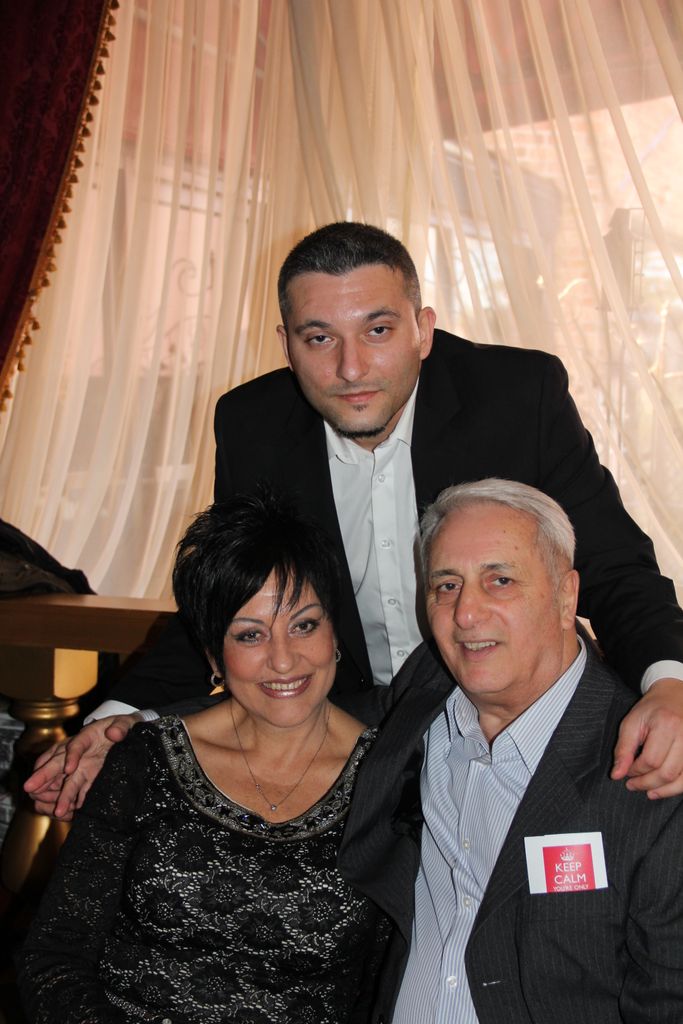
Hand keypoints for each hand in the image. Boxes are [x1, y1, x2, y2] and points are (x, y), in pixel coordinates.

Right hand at [24, 714, 140, 819]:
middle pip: (57, 763)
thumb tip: (113, 734)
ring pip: (64, 780)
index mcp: (86, 736)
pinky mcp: (87, 777)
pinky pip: (76, 790)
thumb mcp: (125, 722)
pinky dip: (71, 801)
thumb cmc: (122, 727)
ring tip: (55, 811)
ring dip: (58, 795)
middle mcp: (78, 753)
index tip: (69, 768)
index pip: (76, 744)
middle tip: (30, 788)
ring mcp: (81, 766)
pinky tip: (67, 814)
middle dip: (44, 776)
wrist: (127, 735)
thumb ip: (121, 727)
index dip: (72, 756)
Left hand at [611, 678, 682, 797]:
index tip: (626, 771)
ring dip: (663, 791)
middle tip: (633, 784)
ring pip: (681, 779)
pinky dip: (677, 787)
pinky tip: (664, 789)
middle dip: (647, 783)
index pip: (650, 760)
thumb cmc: (651, 709)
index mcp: (666, 725)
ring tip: (648, 792)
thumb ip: (623, 750)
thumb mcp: (631, 723)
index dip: (636, 770)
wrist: (675, 696)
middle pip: (667, 772)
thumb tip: (616, 775)